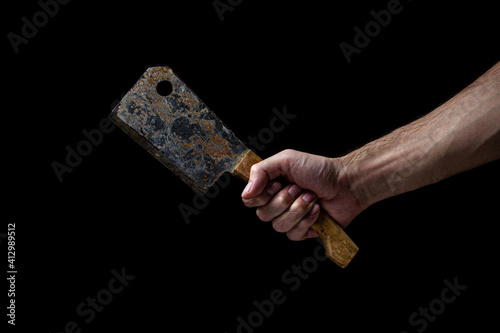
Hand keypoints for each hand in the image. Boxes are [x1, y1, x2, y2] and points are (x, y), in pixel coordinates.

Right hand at [241, 149, 362, 240]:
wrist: (345, 183)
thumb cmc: (318, 169)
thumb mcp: (286, 160)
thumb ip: (260, 171)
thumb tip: (246, 193)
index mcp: (269, 187)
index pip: (249, 200)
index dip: (261, 195)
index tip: (278, 183)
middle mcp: (277, 204)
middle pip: (262, 215)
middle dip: (284, 200)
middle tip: (299, 188)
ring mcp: (289, 219)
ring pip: (278, 226)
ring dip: (297, 209)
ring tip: (311, 197)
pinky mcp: (303, 231)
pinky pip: (294, 234)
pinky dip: (307, 220)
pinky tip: (317, 209)